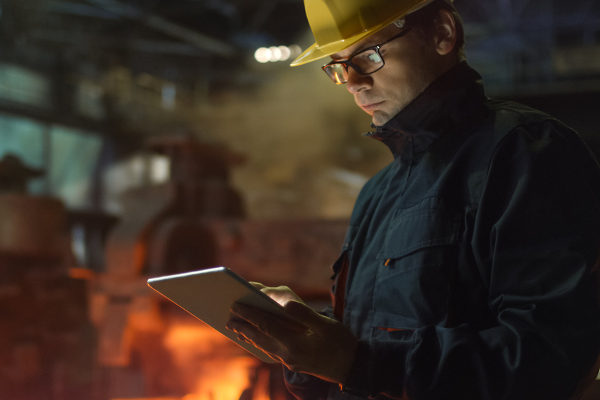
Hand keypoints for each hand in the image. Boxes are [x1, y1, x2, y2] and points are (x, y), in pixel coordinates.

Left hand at [226, 284, 356, 383]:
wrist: (352, 367)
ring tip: (236, 329)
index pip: (267, 326)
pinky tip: (256, 340)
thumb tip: (286, 304)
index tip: (236, 306)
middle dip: (243, 327)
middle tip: (228, 319)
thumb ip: (305, 315)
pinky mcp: (294, 364)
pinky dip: (261, 344)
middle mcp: (289, 355)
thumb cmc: (341, 343)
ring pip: (264, 347)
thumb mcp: (326, 325)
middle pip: (260, 339)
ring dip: (249, 337)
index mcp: (295, 343)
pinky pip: (271, 352)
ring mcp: (291, 361)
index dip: (250, 315)